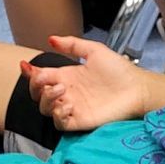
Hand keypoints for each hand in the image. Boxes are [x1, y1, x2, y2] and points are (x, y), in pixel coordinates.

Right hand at [24, 35, 148, 131]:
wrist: (137, 89)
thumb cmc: (119, 70)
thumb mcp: (94, 50)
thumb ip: (72, 43)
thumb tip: (50, 38)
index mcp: (66, 76)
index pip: (40, 77)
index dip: (30, 73)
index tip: (27, 66)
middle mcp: (66, 92)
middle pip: (38, 95)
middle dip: (35, 87)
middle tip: (48, 80)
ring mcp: (72, 108)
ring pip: (45, 109)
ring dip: (47, 99)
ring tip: (62, 90)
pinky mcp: (80, 121)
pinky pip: (59, 124)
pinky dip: (58, 115)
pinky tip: (69, 105)